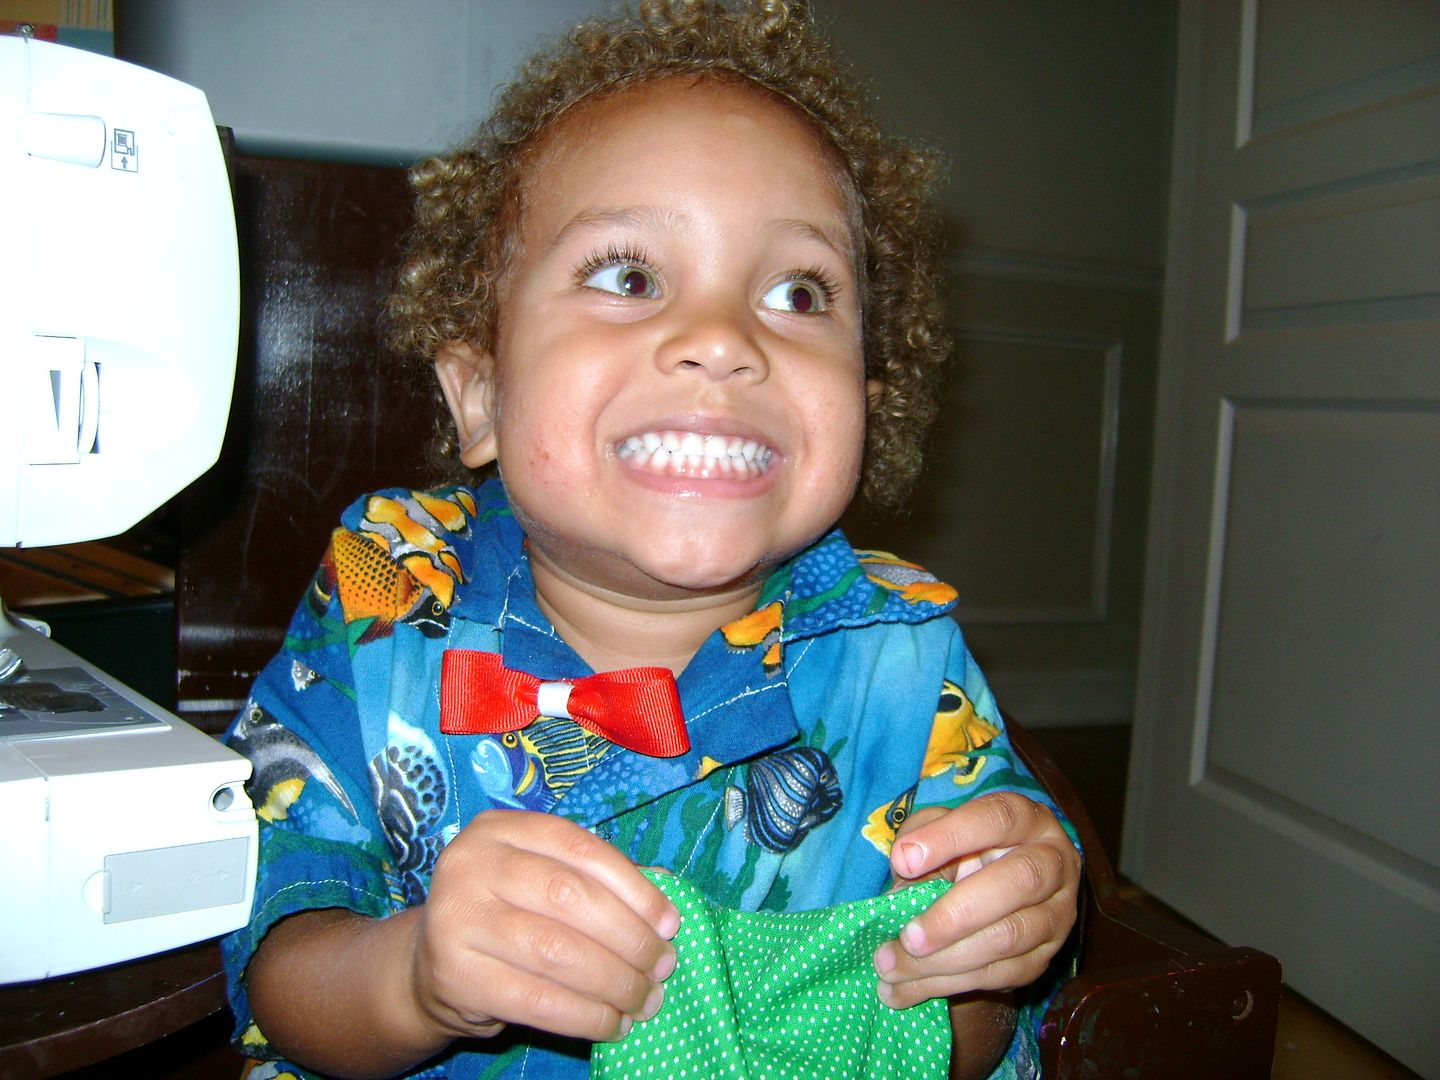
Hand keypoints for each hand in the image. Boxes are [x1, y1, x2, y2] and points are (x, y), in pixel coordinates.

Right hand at [410, 809, 679, 1042]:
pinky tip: (613, 1023)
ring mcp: (456, 919)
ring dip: (615, 982)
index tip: (670, 923)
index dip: (633, 887)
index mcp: (499, 829)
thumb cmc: (507, 914)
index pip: (579, 848)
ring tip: (646, 998)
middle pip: (570, 898)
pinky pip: (537, 1000)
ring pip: (557, 952)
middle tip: (663, 966)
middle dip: (629, 938)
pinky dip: (586, 1016)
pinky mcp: (454, 976)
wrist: (431, 966)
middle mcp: (470, 864)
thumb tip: (665, 914)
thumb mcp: (542, 880)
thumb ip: (597, 883)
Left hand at [873, 793, 1079, 1007]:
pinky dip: (949, 984)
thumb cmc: (957, 851)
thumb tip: (906, 863)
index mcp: (1027, 819)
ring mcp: (1056, 914)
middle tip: (906, 937)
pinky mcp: (1044, 958)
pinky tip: (906, 990)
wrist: (984, 897)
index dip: (951, 837)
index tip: (904, 860)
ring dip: (945, 960)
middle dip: (955, 915)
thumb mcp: (937, 831)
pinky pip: (1002, 975)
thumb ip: (920, 837)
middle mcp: (1054, 863)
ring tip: (891, 968)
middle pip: (1018, 883)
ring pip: (1009, 938)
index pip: (997, 819)